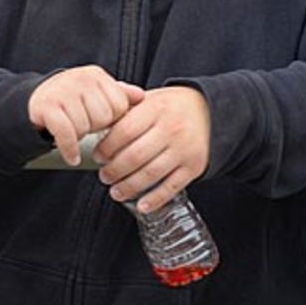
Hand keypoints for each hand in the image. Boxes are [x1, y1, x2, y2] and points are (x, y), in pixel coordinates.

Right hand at [27, 66, 144, 165]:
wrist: (33, 102)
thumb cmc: (70, 101)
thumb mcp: (95, 93)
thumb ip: (118, 94)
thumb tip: (141, 96)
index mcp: (95, 75)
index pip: (119, 105)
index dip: (111, 119)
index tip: (99, 120)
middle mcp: (79, 79)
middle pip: (104, 117)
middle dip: (95, 127)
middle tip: (84, 124)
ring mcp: (62, 92)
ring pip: (85, 127)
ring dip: (79, 136)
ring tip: (72, 129)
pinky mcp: (48, 107)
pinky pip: (67, 134)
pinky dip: (69, 149)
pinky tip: (72, 156)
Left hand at [93, 85, 210, 212]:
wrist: (209, 111)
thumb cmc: (171, 107)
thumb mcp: (149, 99)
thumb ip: (125, 109)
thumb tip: (96, 124)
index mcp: (156, 109)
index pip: (125, 130)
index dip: (107, 147)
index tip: (98, 156)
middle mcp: (171, 129)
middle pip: (135, 155)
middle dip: (114, 170)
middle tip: (104, 176)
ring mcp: (184, 149)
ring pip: (151, 173)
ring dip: (129, 187)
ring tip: (116, 191)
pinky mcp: (194, 166)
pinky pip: (172, 186)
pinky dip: (155, 199)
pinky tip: (141, 205)